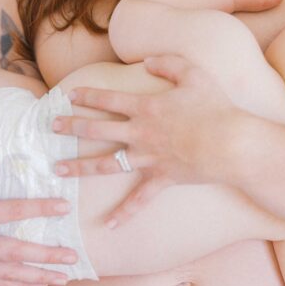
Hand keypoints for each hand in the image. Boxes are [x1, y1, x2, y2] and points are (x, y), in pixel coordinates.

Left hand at [53, 55, 237, 226]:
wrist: (232, 144)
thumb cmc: (216, 107)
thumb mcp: (194, 74)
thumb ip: (169, 63)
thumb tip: (148, 61)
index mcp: (146, 107)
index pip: (108, 99)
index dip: (87, 96)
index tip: (69, 96)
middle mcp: (140, 133)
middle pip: (97, 130)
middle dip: (72, 127)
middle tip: (52, 127)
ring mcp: (148, 158)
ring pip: (105, 164)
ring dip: (79, 167)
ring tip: (58, 169)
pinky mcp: (161, 179)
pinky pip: (139, 200)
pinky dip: (124, 213)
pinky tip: (108, 225)